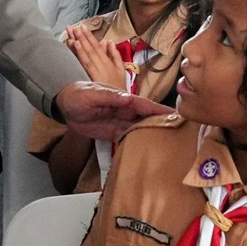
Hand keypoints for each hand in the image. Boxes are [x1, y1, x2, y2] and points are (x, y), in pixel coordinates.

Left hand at [52, 82, 173, 141]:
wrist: (64, 103)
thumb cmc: (79, 93)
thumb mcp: (93, 93)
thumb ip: (111, 96)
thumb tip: (130, 98)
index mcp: (124, 100)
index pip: (147, 106)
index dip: (163, 111)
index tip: (179, 117)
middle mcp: (126, 111)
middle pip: (149, 119)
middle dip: (164, 125)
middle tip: (182, 137)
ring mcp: (121, 122)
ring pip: (141, 130)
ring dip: (153, 136)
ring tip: (170, 147)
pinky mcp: (113, 133)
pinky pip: (129, 139)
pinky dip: (138, 144)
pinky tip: (148, 152)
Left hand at [65, 25, 128, 90]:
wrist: (120, 105)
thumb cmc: (119, 89)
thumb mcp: (121, 71)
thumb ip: (115, 55)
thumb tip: (109, 41)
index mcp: (109, 63)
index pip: (97, 47)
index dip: (89, 37)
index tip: (82, 27)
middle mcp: (103, 66)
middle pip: (91, 49)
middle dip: (82, 37)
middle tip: (74, 27)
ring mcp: (97, 72)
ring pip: (87, 55)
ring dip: (80, 44)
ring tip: (72, 34)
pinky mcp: (93, 79)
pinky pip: (85, 64)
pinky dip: (80, 54)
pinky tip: (74, 47)